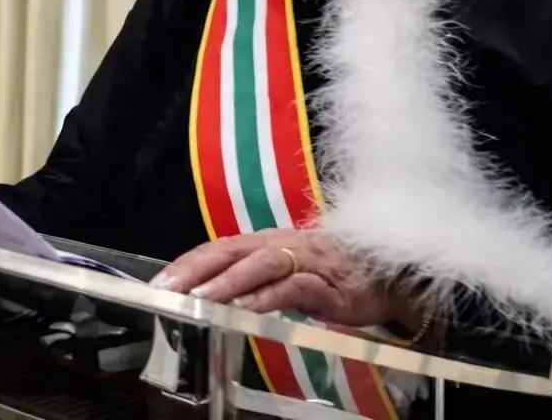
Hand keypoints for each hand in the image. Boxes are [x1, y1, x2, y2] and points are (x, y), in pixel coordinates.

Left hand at [152, 230, 415, 329]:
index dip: (188, 263)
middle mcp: (279, 245)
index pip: (218, 248)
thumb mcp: (287, 272)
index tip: (160, 283)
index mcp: (265, 242)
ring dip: (226, 282)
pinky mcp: (328, 283)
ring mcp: (304, 261)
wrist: (392, 273)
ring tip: (200, 298)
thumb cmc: (333, 272)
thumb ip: (254, 279)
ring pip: (258, 265)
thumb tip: (214, 295)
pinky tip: (246, 308)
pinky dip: (267, 296)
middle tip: (167, 290)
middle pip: (230, 251)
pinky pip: (293, 287)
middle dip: (195, 270)